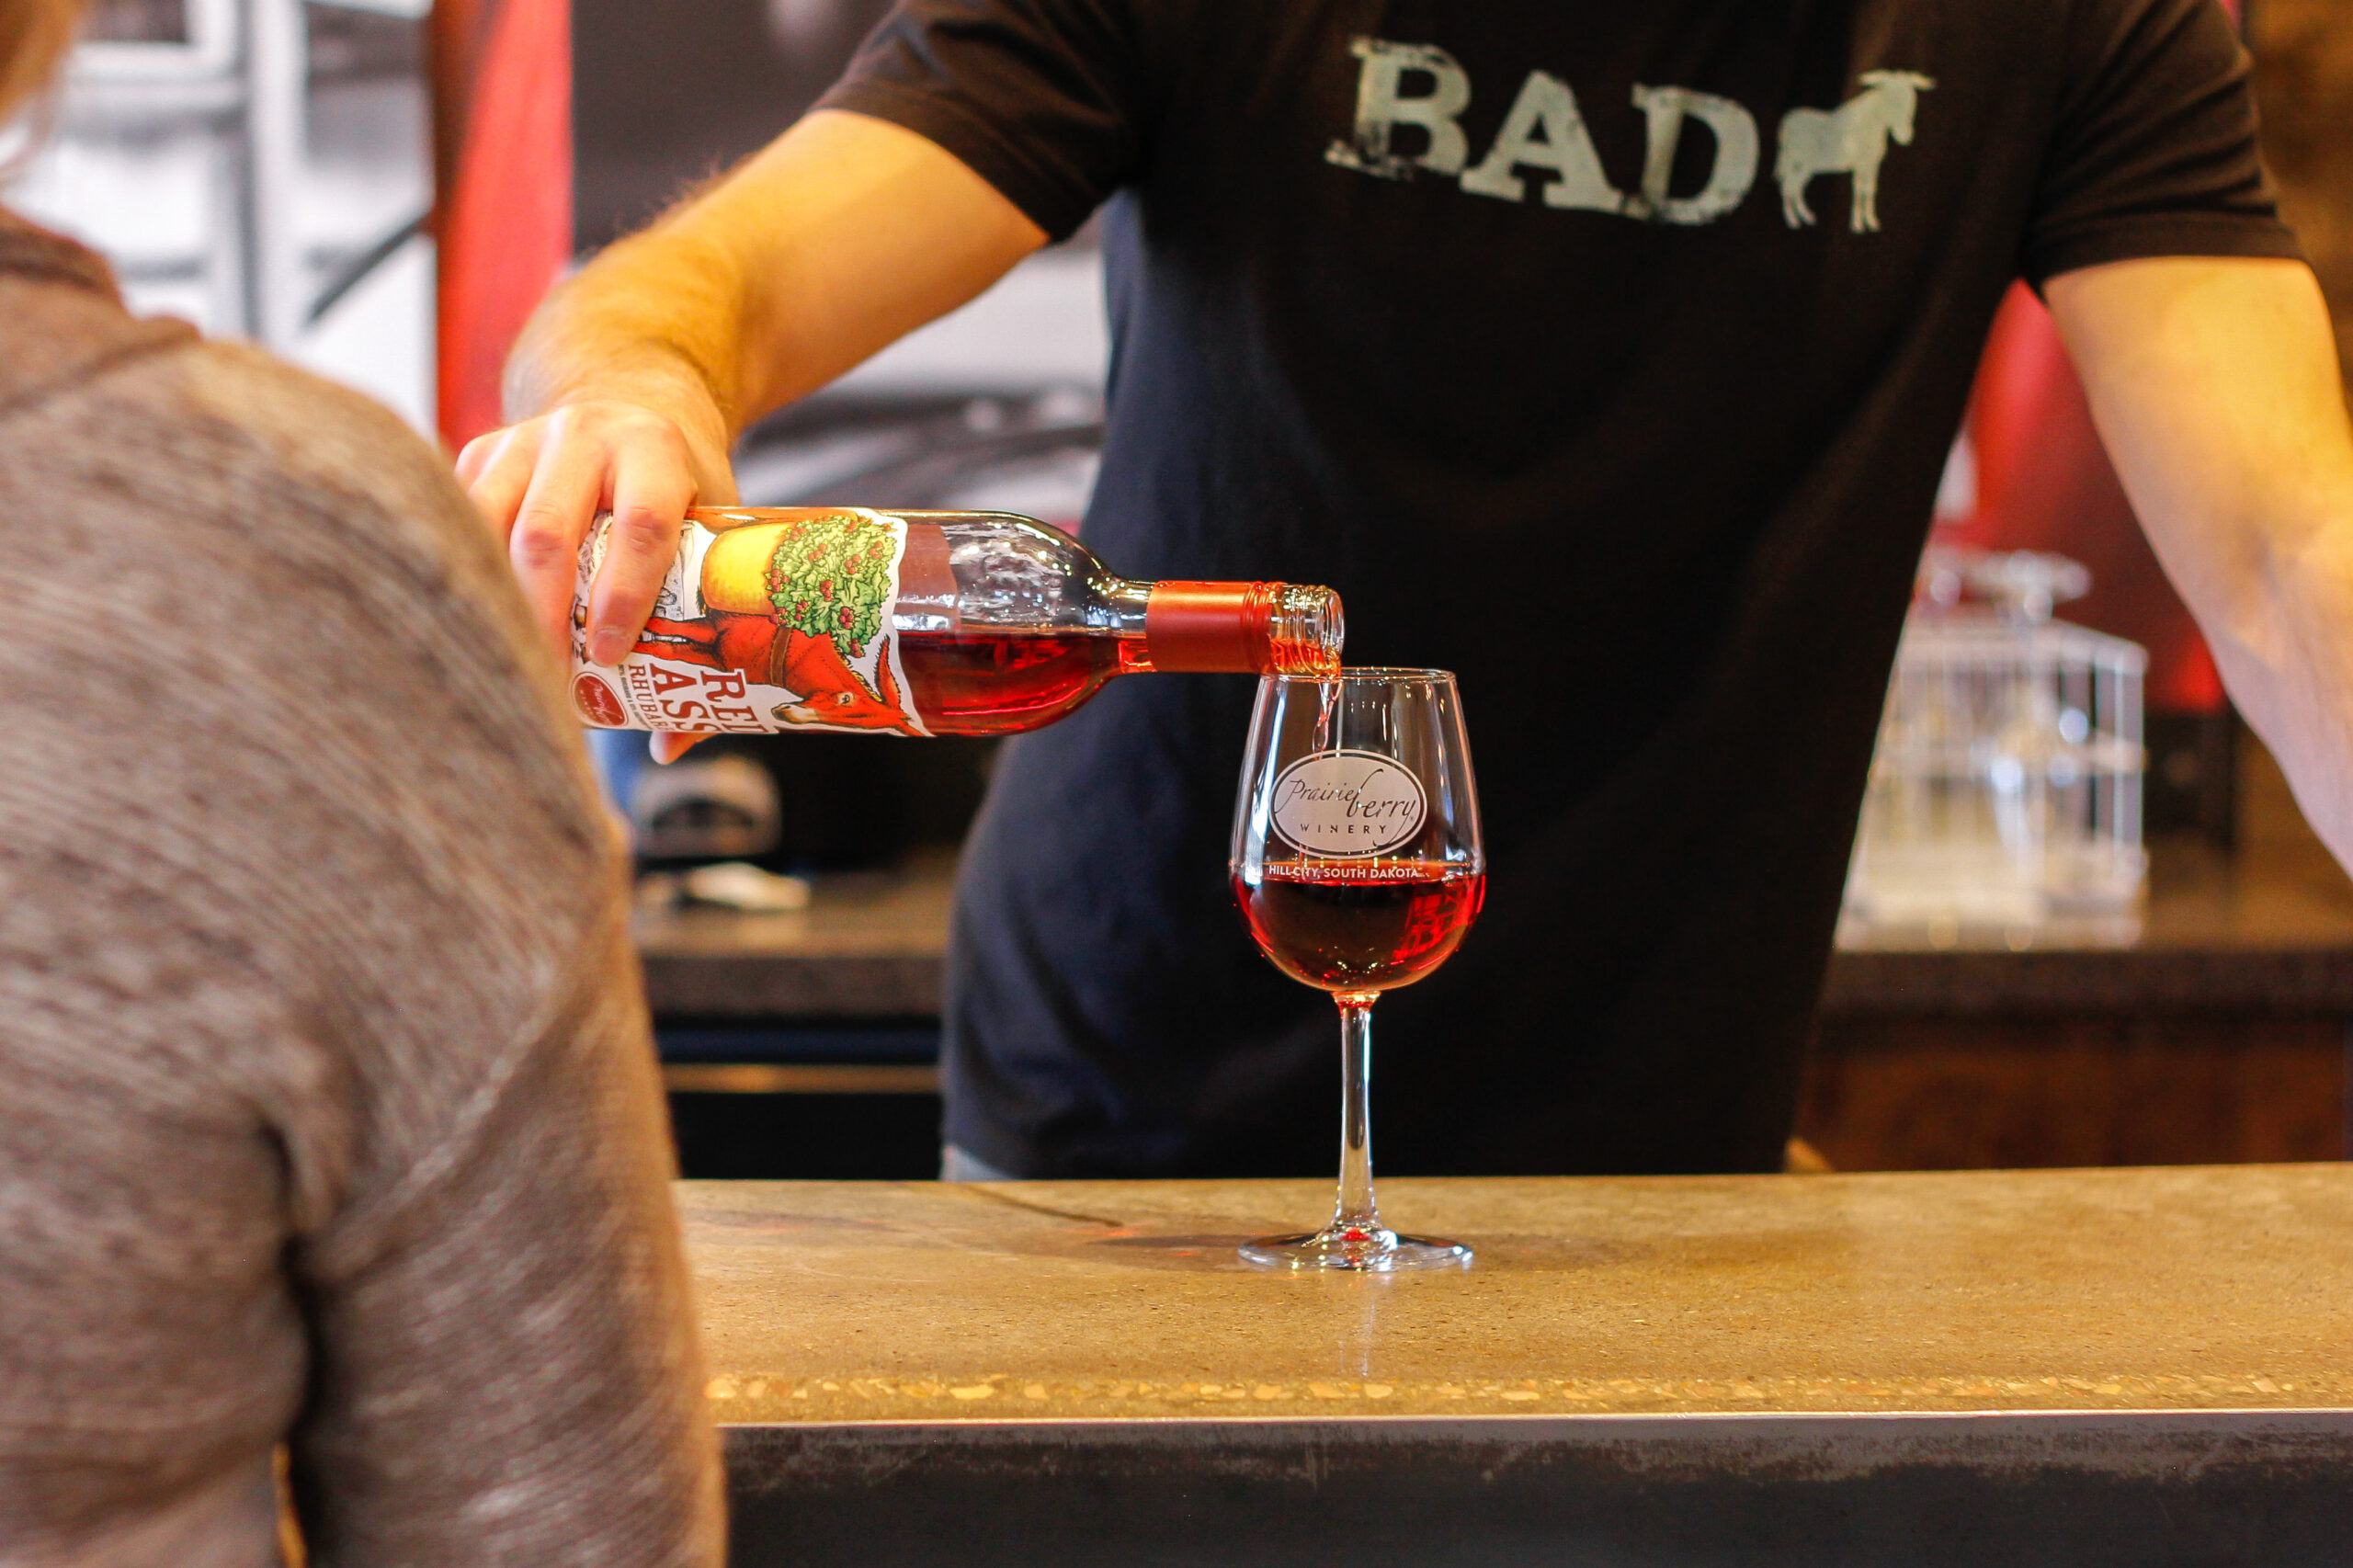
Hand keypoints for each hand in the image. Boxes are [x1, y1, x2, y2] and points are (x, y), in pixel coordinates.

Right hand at [457, 399, 738, 664]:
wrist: (621, 409)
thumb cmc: (668, 488)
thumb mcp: (703, 521)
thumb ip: (699, 601)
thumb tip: (670, 728)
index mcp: (651, 448)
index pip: (641, 525)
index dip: (623, 595)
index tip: (610, 653)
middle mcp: (582, 434)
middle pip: (547, 533)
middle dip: (544, 612)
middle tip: (550, 675)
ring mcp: (522, 440)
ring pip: (488, 525)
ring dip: (496, 596)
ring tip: (509, 653)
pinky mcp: (481, 454)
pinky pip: (460, 519)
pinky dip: (468, 572)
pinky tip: (485, 616)